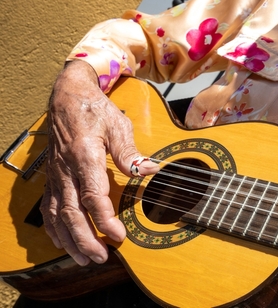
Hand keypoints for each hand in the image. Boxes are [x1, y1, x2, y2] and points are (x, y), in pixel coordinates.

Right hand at [40, 60, 158, 265]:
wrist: (67, 97)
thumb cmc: (95, 111)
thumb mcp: (118, 125)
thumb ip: (130, 152)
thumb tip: (150, 170)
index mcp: (84, 156)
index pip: (93, 196)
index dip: (105, 220)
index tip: (119, 237)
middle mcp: (66, 170)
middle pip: (71, 212)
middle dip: (85, 239)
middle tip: (100, 258)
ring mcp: (56, 175)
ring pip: (57, 215)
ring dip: (70, 240)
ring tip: (85, 258)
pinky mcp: (52, 177)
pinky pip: (48, 207)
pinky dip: (54, 228)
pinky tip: (63, 241)